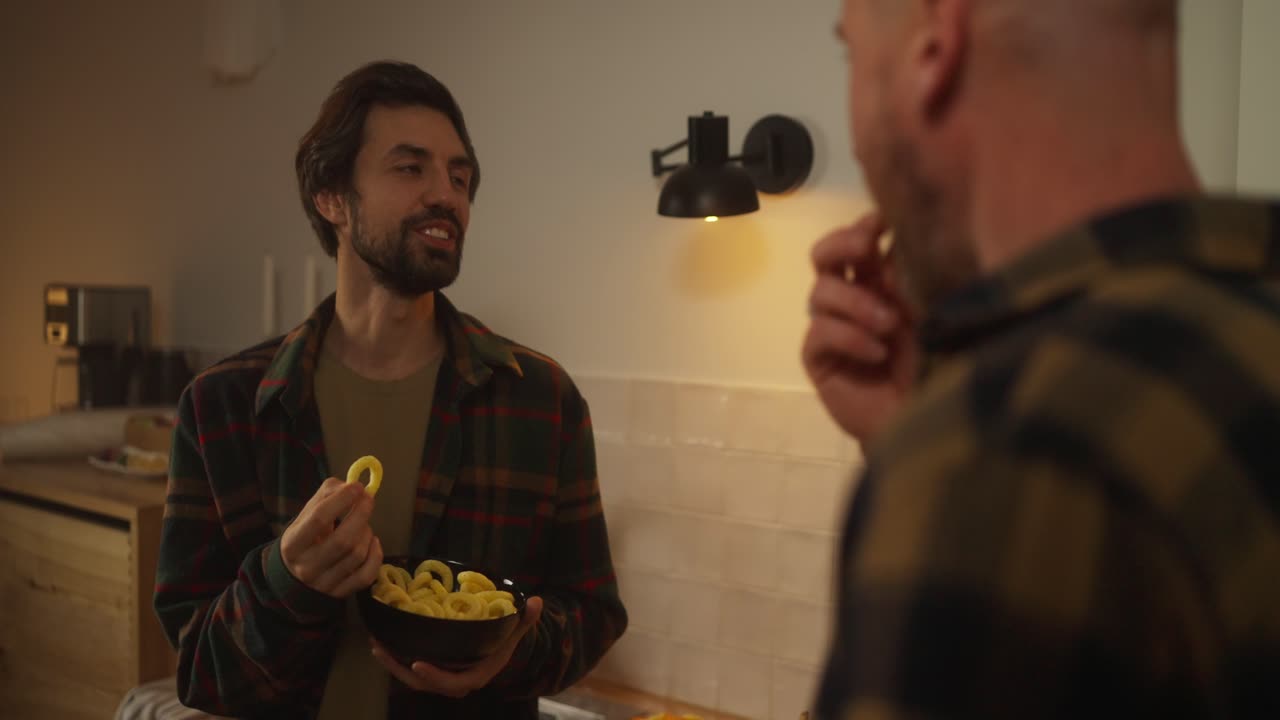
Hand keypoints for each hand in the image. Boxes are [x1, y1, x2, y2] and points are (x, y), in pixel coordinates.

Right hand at [280, 477, 381, 597]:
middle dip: (361, 514)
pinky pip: (367, 575)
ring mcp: (324, 584)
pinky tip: (372, 543)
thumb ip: (326, 496)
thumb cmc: (305, 538)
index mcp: (293, 544)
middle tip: (368, 499)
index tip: (357, 486)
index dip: (342, 499)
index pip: (319, 519)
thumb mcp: (305, 516)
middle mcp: (306, 567)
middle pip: (343, 540)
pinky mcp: (340, 594)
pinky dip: (376, 555)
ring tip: (363, 524)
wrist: (294, 577)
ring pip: (357, 555)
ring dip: (367, 533)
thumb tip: (351, 486)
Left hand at [370, 596, 544, 697]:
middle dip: (401, 669)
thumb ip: (525, 618)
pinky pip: (411, 670)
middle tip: (383, 649)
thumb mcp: (516, 631)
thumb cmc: (505, 642)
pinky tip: (382, 643)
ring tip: (377, 645)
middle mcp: (456, 681)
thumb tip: (537, 601)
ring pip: (414, 678)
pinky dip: (396, 659)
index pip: (454, 683)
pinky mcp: (433, 670)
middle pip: (424, 683)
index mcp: (476, 675)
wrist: (500, 654)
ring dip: (393, 664)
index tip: (418, 663)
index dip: (436, 677)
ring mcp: (442, 677)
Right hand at [803, 213, 917, 444]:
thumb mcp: (930, 311)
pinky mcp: (818, 357)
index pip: (857, 240)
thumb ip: (907, 277)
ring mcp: (830, 326)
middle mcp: (849, 297)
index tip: (883, 220)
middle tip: (866, 249)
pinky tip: (877, 353)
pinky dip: (850, 337)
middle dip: (843, 245)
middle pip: (823, 255)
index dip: (864, 226)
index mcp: (876, 280)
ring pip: (821, 292)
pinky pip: (820, 332)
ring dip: (857, 303)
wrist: (923, 416)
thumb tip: (892, 243)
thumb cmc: (935, 363)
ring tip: (889, 326)